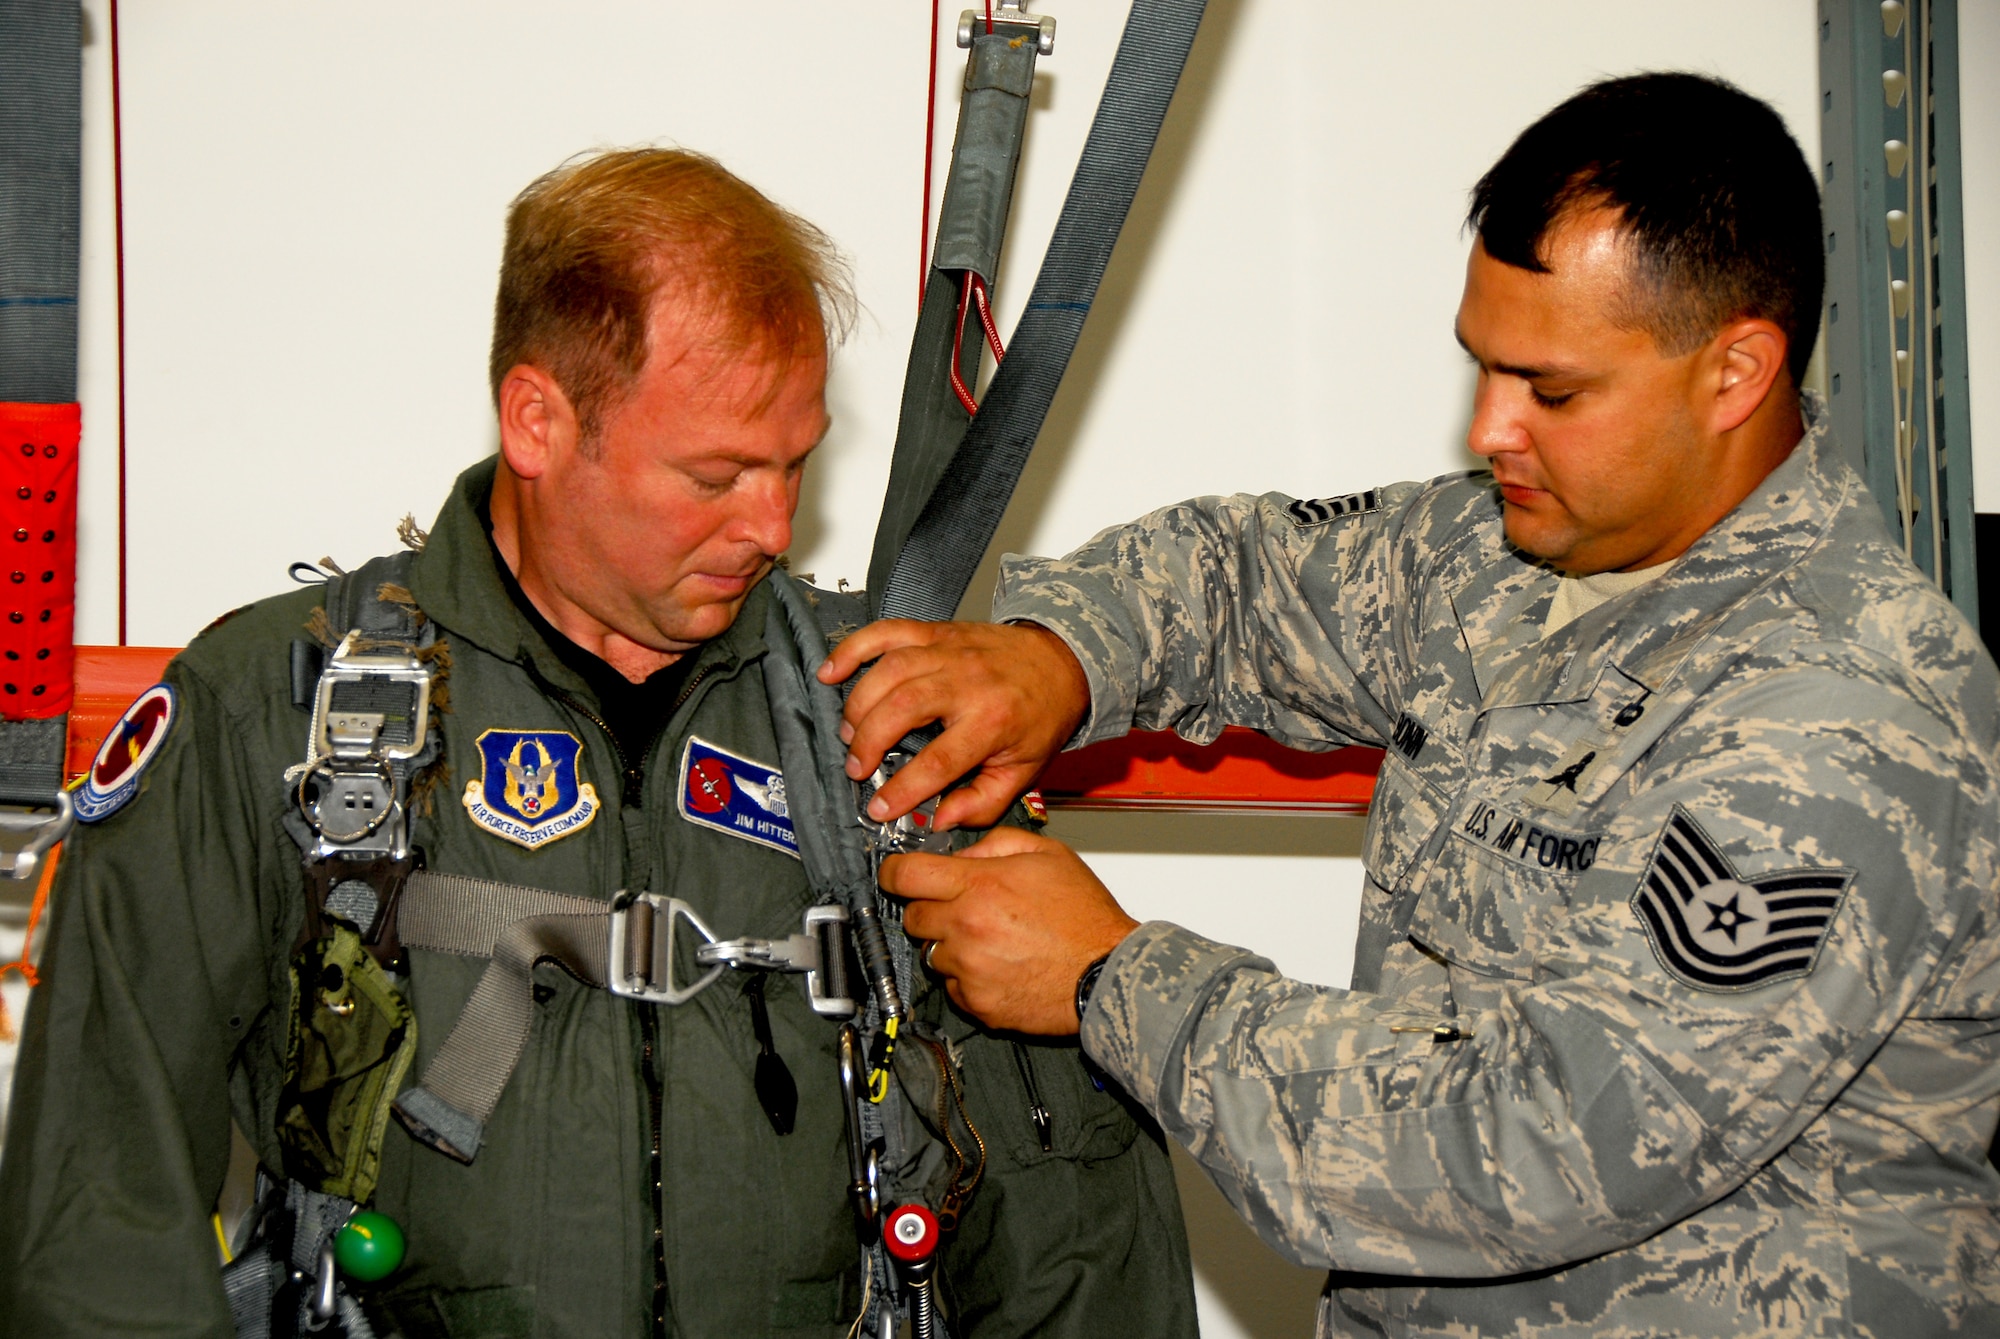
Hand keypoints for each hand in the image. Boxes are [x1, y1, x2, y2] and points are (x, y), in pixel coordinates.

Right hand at [817, 620, 1088, 829]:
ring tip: (850, 735)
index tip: (879, 807)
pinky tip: (831, 673)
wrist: (1061, 662)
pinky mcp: (935, 632)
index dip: (903, 789)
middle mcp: (968, 681)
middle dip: (870, 743)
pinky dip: (852, 649)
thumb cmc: (1040, 715)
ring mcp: (949, 651)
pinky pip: (886, 633)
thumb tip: (941, 820)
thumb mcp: (1024, 771)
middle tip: (857, 769)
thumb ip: (982, 802)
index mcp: (994, 721)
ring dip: (859, 705)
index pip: (938, 761)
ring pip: (889, 671)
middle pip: (904, 709)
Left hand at [881, 826, 1137, 1034]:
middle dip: (931, 909)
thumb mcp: (1048, 855)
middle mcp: (966, 927)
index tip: (896, 875)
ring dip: (952, 946)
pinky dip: (968, 978)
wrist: (1108, 972)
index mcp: (980, 885)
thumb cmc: (1085, 917)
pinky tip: (1000, 967)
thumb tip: (962, 853)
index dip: (894, 872)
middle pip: (913, 916)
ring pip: (932, 953)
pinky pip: (952, 986)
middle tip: (965, 909)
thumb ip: (997, 843)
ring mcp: (968, 968)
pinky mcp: (977, 1002)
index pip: (905, 875)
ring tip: (993, 941)